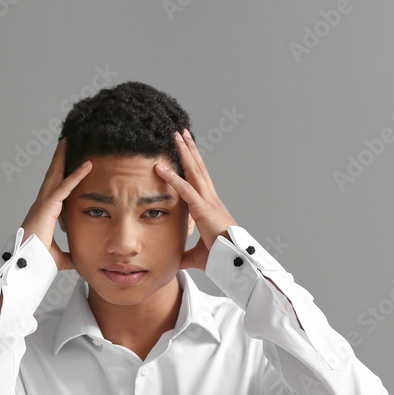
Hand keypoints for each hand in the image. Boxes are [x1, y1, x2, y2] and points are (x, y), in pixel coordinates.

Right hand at [20, 137, 92, 271]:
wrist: (27, 266)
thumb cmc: (37, 261)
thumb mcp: (59, 257)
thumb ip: (69, 255)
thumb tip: (78, 259)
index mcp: (44, 213)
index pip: (55, 189)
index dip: (61, 174)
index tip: (66, 162)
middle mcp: (42, 205)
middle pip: (52, 176)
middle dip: (59, 158)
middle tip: (65, 142)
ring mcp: (43, 204)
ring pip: (56, 175)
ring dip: (63, 158)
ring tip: (68, 141)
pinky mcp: (47, 207)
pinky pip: (65, 187)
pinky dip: (76, 175)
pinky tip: (87, 166)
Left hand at [154, 129, 238, 271]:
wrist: (234, 261)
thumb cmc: (221, 258)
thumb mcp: (198, 255)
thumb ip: (186, 253)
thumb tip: (175, 258)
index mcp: (210, 206)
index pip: (199, 180)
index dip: (192, 164)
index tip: (186, 150)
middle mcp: (210, 199)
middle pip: (198, 168)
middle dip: (189, 149)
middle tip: (182, 133)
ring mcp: (208, 202)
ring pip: (194, 171)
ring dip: (184, 152)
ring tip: (177, 134)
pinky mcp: (203, 209)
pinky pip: (185, 189)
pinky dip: (172, 177)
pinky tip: (160, 168)